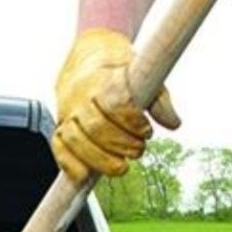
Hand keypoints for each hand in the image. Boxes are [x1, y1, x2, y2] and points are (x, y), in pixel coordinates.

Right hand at [51, 28, 179, 181]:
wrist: (87, 56)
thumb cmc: (118, 69)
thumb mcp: (144, 75)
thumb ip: (159, 100)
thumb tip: (173, 123)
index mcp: (103, 79)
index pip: (115, 103)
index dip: (133, 122)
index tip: (147, 131)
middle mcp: (80, 95)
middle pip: (96, 126)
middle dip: (121, 145)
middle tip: (139, 150)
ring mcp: (67, 111)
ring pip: (76, 139)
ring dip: (99, 159)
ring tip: (121, 166)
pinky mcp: (60, 124)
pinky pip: (58, 146)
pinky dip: (70, 164)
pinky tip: (84, 175)